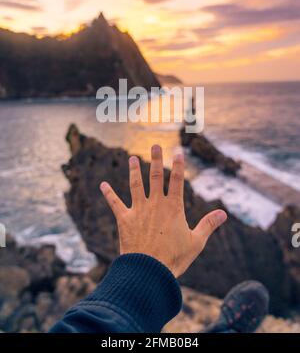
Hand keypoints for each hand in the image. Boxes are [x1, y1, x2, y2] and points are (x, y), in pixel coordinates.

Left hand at [100, 145, 226, 277]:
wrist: (149, 272)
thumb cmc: (175, 258)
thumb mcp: (196, 242)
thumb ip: (208, 224)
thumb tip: (224, 213)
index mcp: (173, 208)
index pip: (177, 181)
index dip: (178, 165)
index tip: (178, 152)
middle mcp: (155, 204)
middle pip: (156, 177)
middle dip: (156, 160)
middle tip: (155, 145)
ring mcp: (139, 210)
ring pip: (136, 185)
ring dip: (134, 170)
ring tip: (132, 158)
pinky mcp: (125, 219)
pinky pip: (115, 203)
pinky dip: (108, 194)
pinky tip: (102, 184)